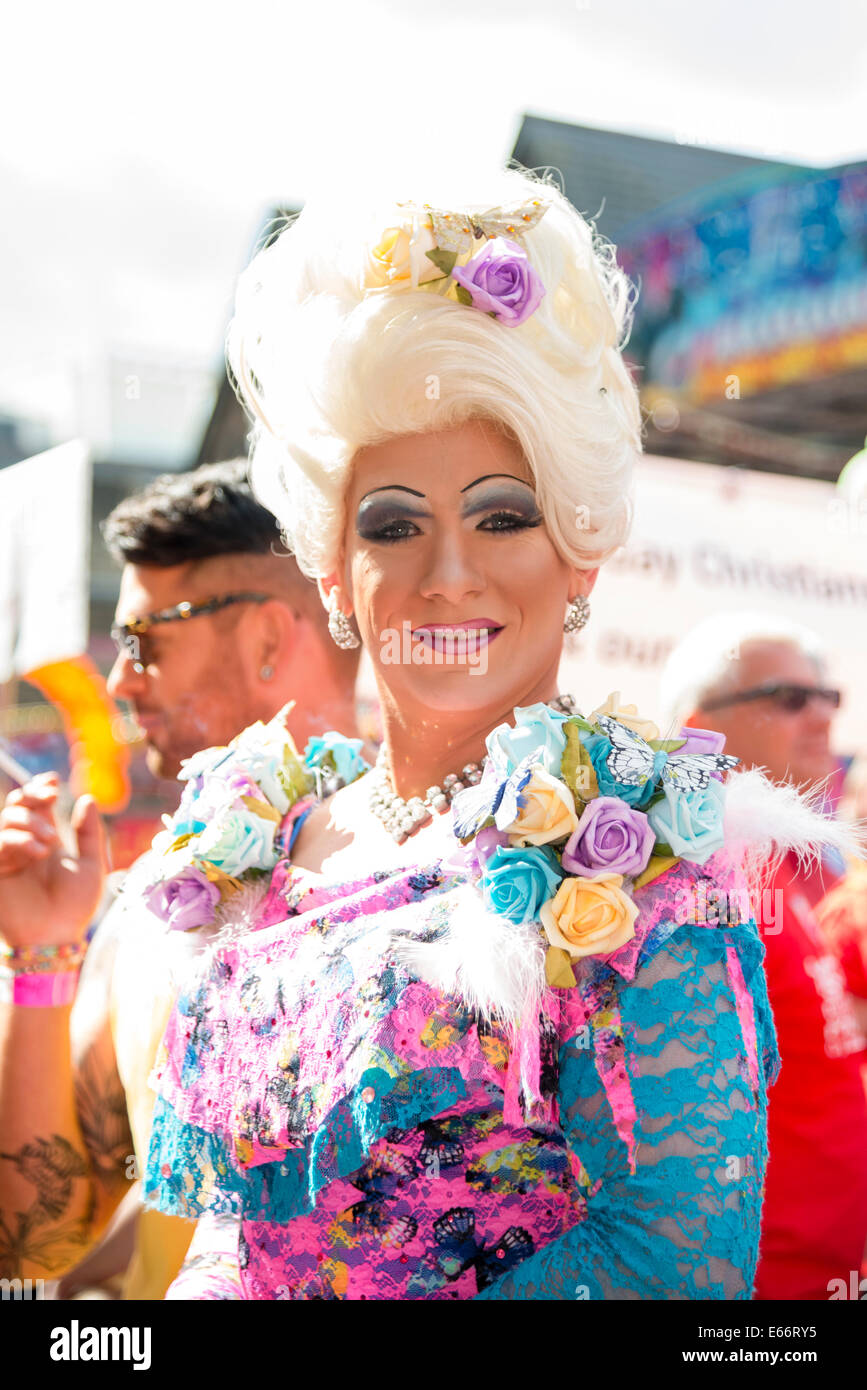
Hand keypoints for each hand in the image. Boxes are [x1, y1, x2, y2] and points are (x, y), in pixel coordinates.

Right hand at [0, 772, 106, 949]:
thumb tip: (86, 798)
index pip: (37, 804)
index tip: (53, 781)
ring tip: (51, 841)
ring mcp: (8, 856)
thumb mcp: (91, 864)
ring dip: (31, 822)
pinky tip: (38, 851)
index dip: (40, 787)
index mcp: (47, 840)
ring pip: (7, 820)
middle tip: (51, 795)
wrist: (56, 938)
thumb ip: (89, 832)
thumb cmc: (76, 906)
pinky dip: (18, 840)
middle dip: (32, 793)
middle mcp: (25, 844)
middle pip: (17, 804)